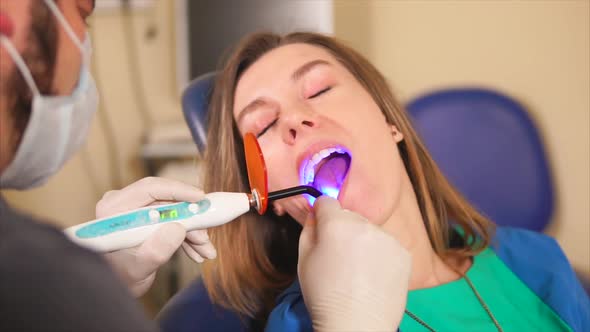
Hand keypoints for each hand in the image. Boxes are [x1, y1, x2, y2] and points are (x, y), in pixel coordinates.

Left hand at [95, 177, 216, 296]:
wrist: (118, 285)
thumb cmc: (121, 278)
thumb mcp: (140, 268)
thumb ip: (158, 249)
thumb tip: (178, 228)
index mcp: (114, 209)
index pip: (150, 188)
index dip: (178, 191)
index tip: (201, 199)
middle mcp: (123, 203)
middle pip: (166, 200)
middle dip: (190, 218)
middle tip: (206, 235)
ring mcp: (135, 208)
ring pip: (173, 211)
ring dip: (191, 230)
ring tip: (205, 250)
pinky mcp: (146, 216)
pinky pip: (172, 218)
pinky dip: (186, 234)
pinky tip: (197, 249)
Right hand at [297, 196, 411, 331]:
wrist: (357, 325)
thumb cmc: (324, 295)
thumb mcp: (304, 260)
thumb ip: (308, 230)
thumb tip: (316, 215)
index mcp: (336, 224)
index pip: (327, 202)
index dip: (321, 214)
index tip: (321, 228)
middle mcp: (365, 225)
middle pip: (350, 217)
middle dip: (343, 230)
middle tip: (339, 257)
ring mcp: (387, 238)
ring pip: (370, 230)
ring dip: (363, 242)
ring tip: (358, 270)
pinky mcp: (403, 253)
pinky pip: (387, 245)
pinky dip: (380, 255)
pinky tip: (373, 275)